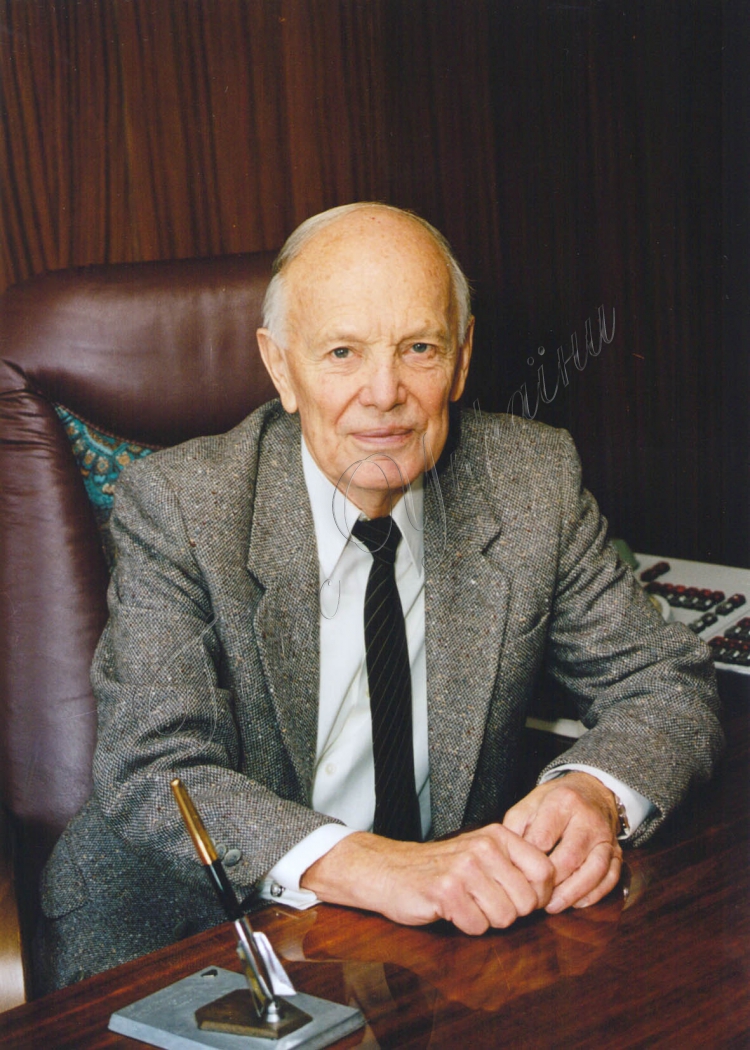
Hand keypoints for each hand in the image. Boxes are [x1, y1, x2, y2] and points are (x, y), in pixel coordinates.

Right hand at [300, 824, 554, 934]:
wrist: (388, 870)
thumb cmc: (440, 867)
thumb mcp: (481, 854)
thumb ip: (514, 866)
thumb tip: (549, 895)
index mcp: (498, 836)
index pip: (545, 872)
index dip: (539, 896)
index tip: (517, 899)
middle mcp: (484, 847)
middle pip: (528, 902)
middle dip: (510, 912)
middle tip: (484, 903)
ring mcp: (465, 868)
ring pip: (505, 918)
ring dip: (486, 920)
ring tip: (466, 904)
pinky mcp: (446, 891)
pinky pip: (477, 926)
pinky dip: (465, 926)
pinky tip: (449, 910)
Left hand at [502, 772, 622, 913]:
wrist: (592, 790)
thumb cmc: (555, 801)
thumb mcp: (530, 803)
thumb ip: (516, 826)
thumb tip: (507, 856)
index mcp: (563, 802)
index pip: (543, 838)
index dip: (528, 860)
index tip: (517, 874)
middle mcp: (588, 819)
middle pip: (569, 858)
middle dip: (550, 882)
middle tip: (532, 896)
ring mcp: (606, 837)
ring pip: (594, 871)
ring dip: (571, 893)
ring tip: (551, 905)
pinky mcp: (618, 852)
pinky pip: (610, 879)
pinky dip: (593, 895)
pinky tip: (575, 902)